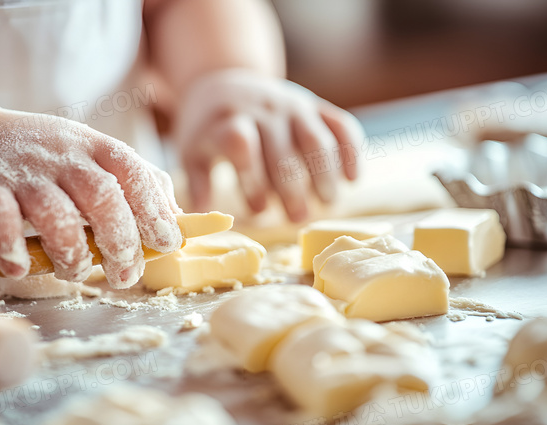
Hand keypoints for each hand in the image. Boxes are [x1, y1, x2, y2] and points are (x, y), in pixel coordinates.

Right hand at [0, 110, 181, 288]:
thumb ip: (137, 183)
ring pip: (54, 212)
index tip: (167, 244)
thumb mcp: (95, 158)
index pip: (132, 173)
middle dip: (120, 240)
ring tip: (76, 271)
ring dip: (71, 252)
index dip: (154, 210)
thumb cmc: (47, 160)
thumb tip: (177, 219)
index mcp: (94, 147)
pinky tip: (21, 266)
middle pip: (100, 194)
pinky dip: (11, 246)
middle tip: (126, 274)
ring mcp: (22, 171)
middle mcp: (62, 156)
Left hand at [174, 69, 363, 221]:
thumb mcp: (192, 152)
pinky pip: (341, 125)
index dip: (251, 180)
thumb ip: (197, 184)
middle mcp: (264, 111)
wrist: (226, 83)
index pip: (241, 147)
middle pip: (283, 152)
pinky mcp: (315, 105)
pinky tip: (354, 179)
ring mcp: (293, 106)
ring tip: (328, 202)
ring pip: (316, 140)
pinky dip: (352, 151)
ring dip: (325, 174)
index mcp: (230, 121)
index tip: (258, 210)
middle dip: (293, 189)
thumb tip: (199, 218)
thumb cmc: (209, 129)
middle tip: (298, 219)